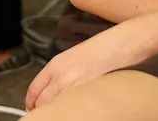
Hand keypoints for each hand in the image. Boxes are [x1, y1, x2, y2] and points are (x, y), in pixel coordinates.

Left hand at [25, 26, 141, 110]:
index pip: (33, 90)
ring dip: (56, 112)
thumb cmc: (106, 46)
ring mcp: (75, 89)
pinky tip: (76, 111)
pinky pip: (73, 110)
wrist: (126, 43)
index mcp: (56, 65)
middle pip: (41, 103)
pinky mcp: (89, 97)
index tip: (33, 107)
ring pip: (55, 109)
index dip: (31, 103)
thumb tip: (56, 89)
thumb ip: (63, 72)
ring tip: (63, 113)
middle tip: (46, 114)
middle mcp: (61, 77)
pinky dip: (71, 112)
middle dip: (42, 110)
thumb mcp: (77, 55)